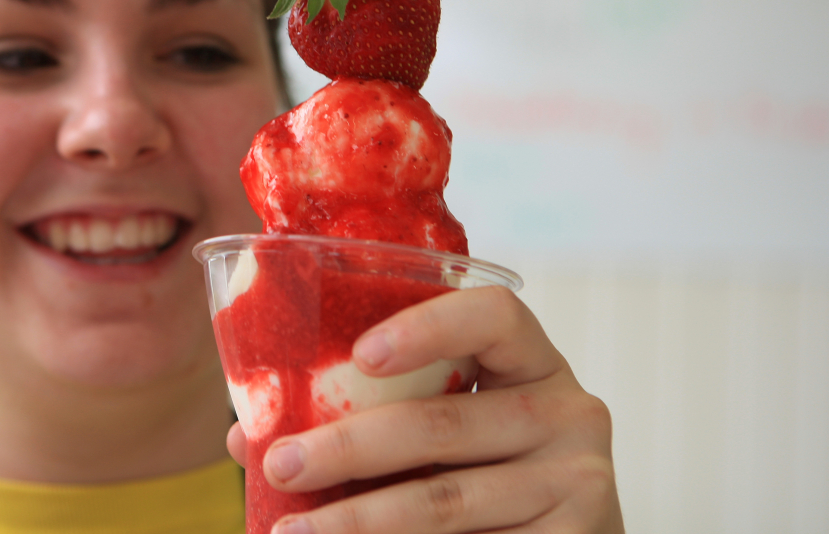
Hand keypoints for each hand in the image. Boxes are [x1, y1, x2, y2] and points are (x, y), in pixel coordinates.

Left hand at [227, 286, 624, 532]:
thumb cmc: (484, 470)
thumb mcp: (443, 428)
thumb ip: (364, 417)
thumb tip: (248, 435)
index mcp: (530, 362)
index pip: (494, 316)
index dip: (428, 327)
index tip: (360, 354)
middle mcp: (568, 411)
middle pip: (445, 420)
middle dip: (348, 446)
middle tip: (281, 465)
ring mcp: (579, 482)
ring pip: (446, 500)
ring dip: (358, 520)